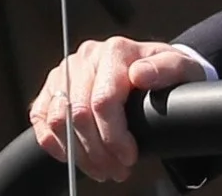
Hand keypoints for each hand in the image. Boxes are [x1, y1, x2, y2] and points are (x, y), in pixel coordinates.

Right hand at [27, 37, 207, 183]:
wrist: (153, 69)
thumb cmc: (166, 72)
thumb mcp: (181, 67)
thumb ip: (168, 68)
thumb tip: (141, 74)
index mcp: (115, 50)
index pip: (103, 101)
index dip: (114, 136)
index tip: (128, 157)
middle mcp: (85, 58)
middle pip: (78, 115)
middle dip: (98, 152)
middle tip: (117, 171)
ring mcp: (65, 72)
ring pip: (58, 121)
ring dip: (78, 154)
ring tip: (101, 168)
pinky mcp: (51, 89)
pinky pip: (41, 120)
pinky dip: (55, 144)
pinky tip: (76, 157)